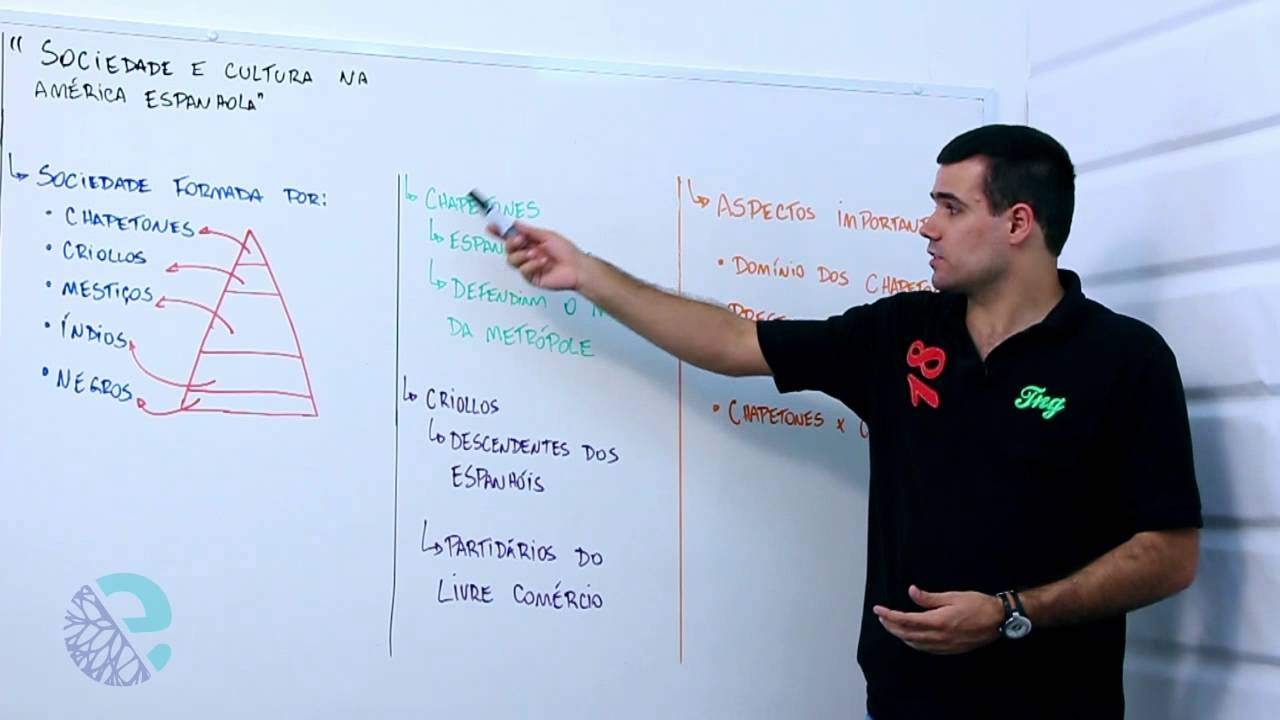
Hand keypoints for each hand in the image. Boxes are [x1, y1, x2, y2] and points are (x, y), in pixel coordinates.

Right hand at [494, 221, 583, 289]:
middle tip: (521, 240)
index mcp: (531, 242)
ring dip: (523, 255)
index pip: (511, 236)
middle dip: (511, 243)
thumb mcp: (548, 235)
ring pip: (512, 260)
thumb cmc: (567, 252)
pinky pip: (523, 270)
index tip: (491, 227)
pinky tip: (543, 263)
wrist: (576, 268)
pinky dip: (532, 265)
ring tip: (537, 254)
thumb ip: (530, 231)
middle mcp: (528, 253)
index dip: (500, 232)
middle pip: (508, 248)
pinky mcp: (531, 277)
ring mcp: (528, 266)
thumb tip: (516, 224)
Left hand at [872, 585, 1003, 654]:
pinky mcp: (950, 649)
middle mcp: (939, 636)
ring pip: (915, 644)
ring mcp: (945, 645)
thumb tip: (911, 592)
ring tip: (892, 626)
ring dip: (900, 635)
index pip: (906, 620)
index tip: (878, 609)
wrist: (999, 620)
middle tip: (881, 617)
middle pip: (907, 634)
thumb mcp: (953, 596)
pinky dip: (914, 643)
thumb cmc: (978, 605)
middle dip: (891, 626)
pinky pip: (926, 649)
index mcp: (938, 621)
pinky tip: (911, 637)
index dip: (889, 615)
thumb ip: (929, 597)